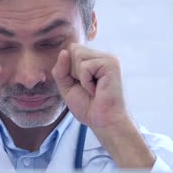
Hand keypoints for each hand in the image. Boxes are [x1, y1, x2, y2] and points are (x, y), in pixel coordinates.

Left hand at [52, 43, 154, 167]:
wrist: (103, 122)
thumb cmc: (88, 107)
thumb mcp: (66, 86)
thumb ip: (60, 69)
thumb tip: (64, 51)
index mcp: (93, 59)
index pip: (70, 50)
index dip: (68, 70)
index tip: (80, 85)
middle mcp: (101, 56)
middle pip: (73, 50)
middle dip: (72, 72)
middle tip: (87, 88)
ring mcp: (108, 58)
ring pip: (77, 55)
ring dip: (80, 77)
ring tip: (92, 88)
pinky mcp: (111, 64)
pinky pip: (85, 66)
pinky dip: (86, 81)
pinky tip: (97, 90)